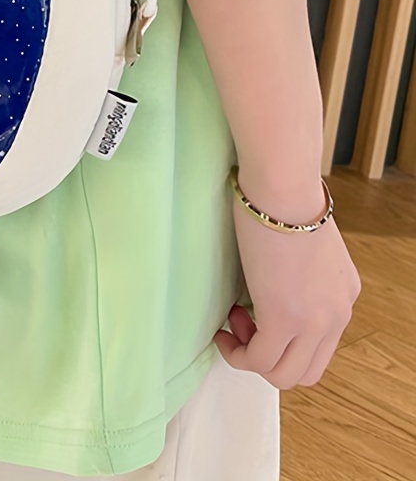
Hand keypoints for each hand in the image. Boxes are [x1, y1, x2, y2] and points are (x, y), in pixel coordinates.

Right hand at [213, 195, 360, 388]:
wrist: (281, 190)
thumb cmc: (283, 200)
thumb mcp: (304, 244)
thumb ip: (299, 272)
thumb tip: (273, 278)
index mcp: (343, 295)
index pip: (320, 344)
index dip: (283, 338)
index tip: (253, 310)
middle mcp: (337, 314)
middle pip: (307, 370)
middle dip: (269, 355)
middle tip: (243, 321)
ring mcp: (315, 321)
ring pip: (285, 375)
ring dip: (253, 358)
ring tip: (232, 325)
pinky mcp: (285, 320)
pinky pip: (260, 360)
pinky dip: (238, 354)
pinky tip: (223, 331)